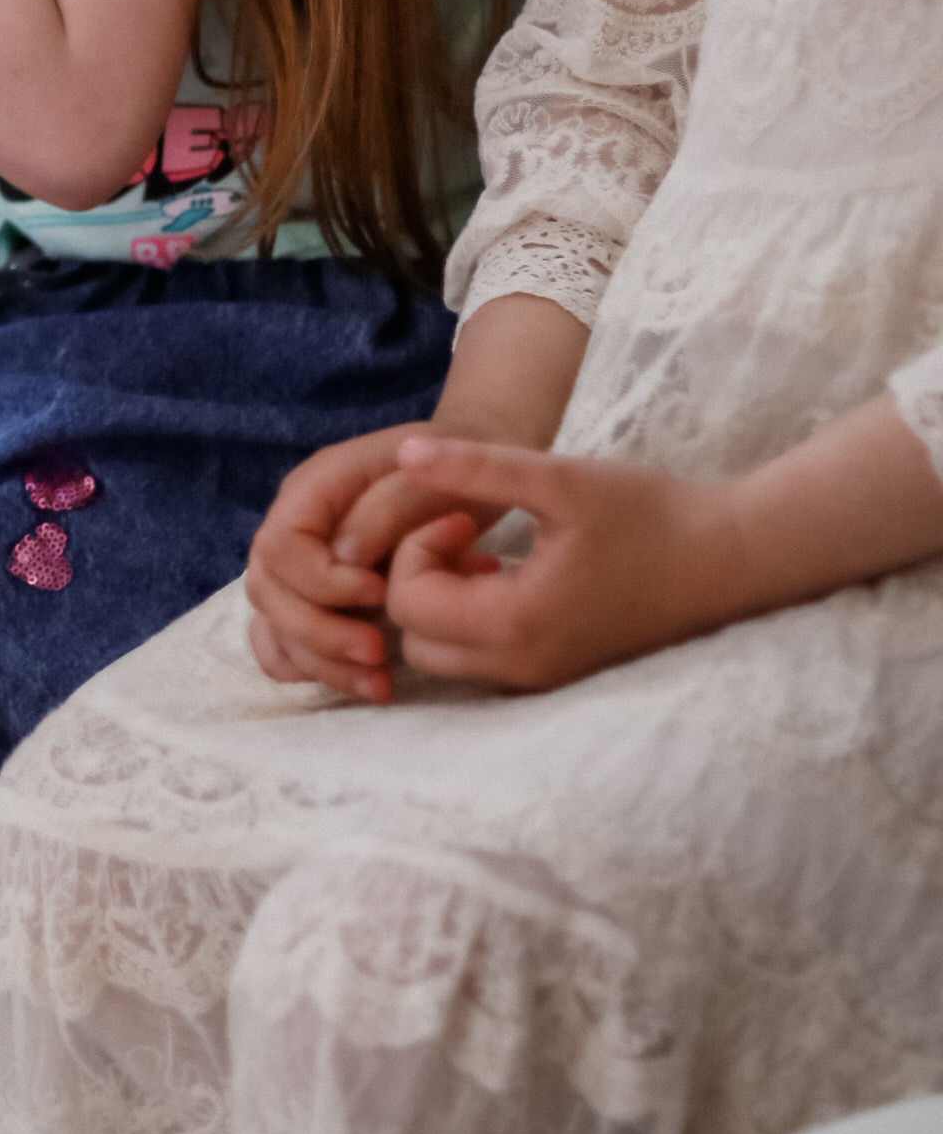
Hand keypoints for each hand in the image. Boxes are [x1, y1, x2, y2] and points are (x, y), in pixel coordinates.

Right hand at [245, 424, 436, 692]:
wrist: (477, 467)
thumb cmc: (455, 470)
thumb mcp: (430, 477)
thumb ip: (385, 510)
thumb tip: (345, 560)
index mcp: (313, 489)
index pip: (279, 547)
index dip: (320, 581)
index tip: (380, 594)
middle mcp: (296, 529)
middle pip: (266, 592)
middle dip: (318, 634)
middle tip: (379, 653)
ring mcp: (302, 566)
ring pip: (274, 625)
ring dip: (320, 662)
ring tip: (379, 683)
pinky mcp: (320, 600)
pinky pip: (286, 643)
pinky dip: (312, 667)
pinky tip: (358, 680)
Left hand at [379, 436, 747, 697]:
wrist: (730, 557)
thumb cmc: (650, 514)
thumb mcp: (559, 479)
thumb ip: (476, 467)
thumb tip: (404, 455)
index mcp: (518, 624)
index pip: (409, 605)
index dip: (417, 551)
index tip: (465, 517)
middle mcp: (523, 667)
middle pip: (416, 643)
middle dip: (421, 584)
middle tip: (466, 539)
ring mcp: (544, 679)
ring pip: (448, 659)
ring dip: (446, 607)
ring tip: (487, 556)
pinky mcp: (561, 675)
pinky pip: (485, 663)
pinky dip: (475, 625)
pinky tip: (514, 577)